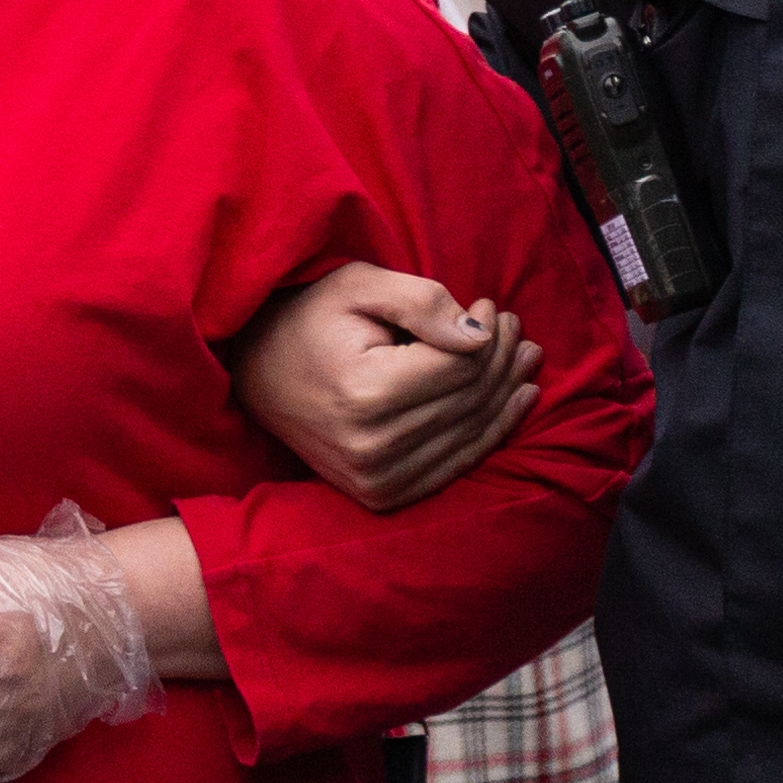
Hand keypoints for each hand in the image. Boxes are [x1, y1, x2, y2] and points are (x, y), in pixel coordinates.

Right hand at [234, 264, 540, 506]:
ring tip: (524, 360)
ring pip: (471, 434)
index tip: (491, 306)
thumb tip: (480, 335)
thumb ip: (421, 301)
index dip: (489, 334)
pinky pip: (455, 465)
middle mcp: (372, 447)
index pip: (460, 367)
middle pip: (469, 401)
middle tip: (518, 329)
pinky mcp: (381, 495)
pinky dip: (489, 433)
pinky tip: (514, 403)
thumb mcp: (358, 286)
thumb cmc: (310, 320)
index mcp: (365, 394)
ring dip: (507, 396)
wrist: (258, 375)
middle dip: (504, 360)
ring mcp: (376, 480)